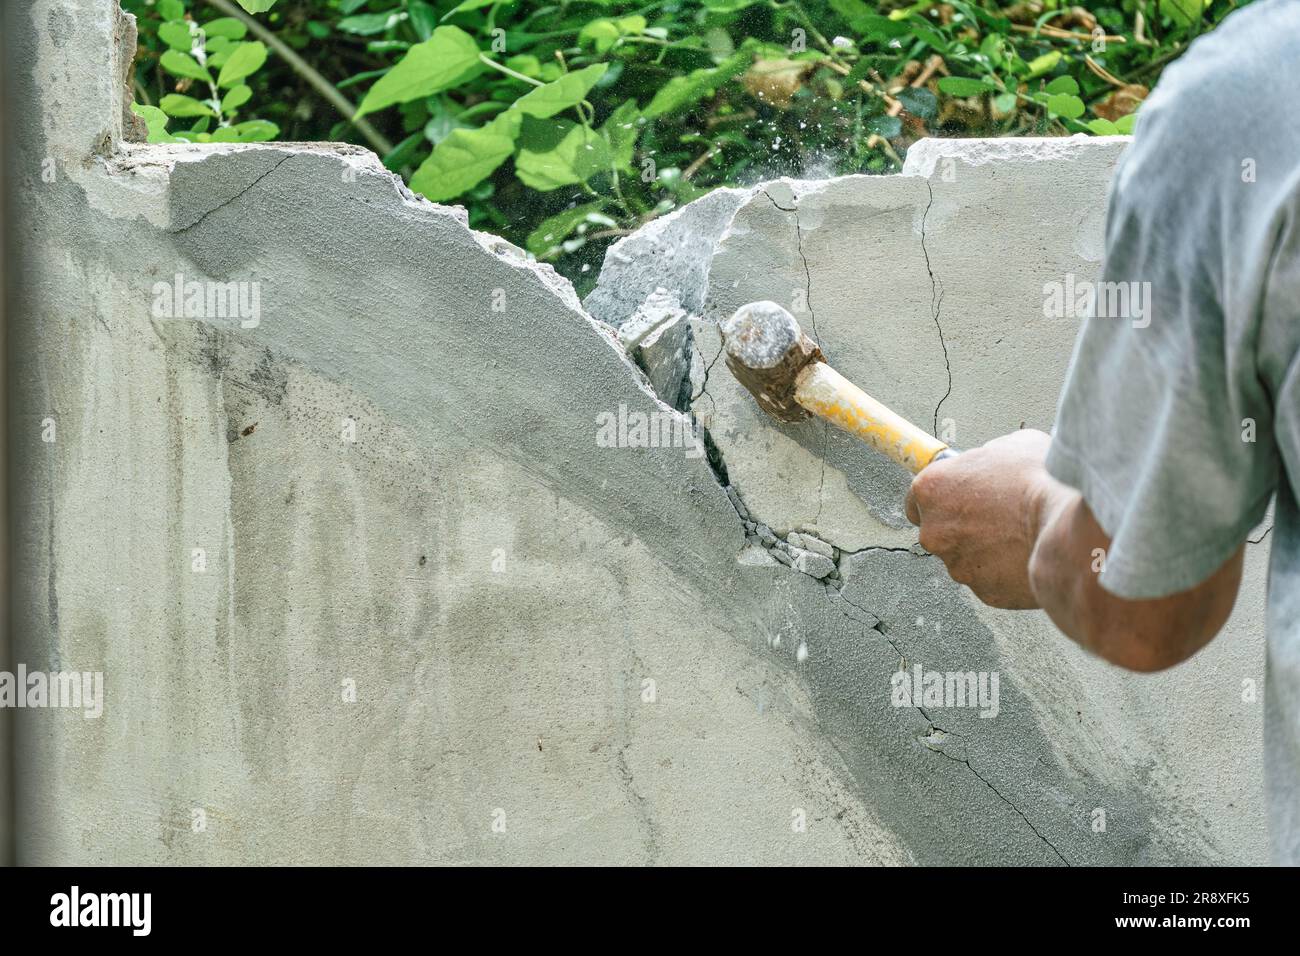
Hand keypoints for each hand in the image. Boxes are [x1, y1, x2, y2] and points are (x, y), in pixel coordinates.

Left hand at [905, 429, 1056, 609]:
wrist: (1071, 529)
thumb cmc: (1042, 481)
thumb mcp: (1012, 446)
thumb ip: (986, 458)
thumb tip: (989, 463)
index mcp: (932, 489)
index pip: (917, 499)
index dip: (941, 499)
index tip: (955, 499)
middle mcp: (935, 531)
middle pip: (941, 531)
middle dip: (965, 526)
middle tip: (1000, 515)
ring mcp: (958, 566)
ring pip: (967, 558)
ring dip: (987, 550)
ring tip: (1022, 534)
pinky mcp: (984, 592)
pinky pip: (992, 580)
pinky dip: (1007, 572)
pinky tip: (1029, 554)